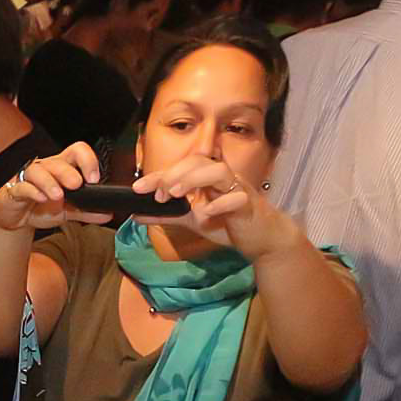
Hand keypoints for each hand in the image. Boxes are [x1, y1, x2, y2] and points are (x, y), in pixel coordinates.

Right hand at [0, 142, 105, 233]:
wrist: (15, 217)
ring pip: (38, 171)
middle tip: (77, 185)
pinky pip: (23, 186)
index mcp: (62, 168)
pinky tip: (40, 198)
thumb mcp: (67, 211)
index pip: (77, 152)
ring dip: (49, 182)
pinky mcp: (15, 190)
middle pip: (58, 162)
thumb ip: (86, 212)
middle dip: (68, 173)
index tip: (94, 179)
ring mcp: (29, 178)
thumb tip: (107, 214)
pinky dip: (32, 191)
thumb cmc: (40, 206)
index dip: (87, 161)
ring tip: (58, 195)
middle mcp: (46, 169)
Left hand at [133, 155, 298, 260]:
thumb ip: (168, 215)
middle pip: (199, 161)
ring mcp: (237, 189)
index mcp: (208, 178)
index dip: (159, 175)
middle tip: (158, 194)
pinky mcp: (249, 205)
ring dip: (194, 179)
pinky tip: (207, 213)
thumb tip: (138, 214)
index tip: (138, 188)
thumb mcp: (193, 220)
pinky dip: (221, 203)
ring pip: (219, 171)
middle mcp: (222, 178)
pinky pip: (238, 198)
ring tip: (175, 194)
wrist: (261, 239)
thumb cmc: (229, 223)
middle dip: (174, 174)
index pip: (181, 167)